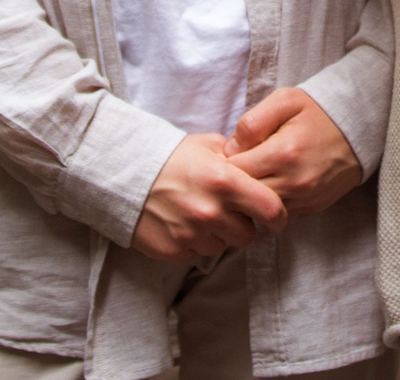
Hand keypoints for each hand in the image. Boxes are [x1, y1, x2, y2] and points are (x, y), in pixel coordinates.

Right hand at [131, 133, 287, 262]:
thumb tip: (257, 165)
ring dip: (217, 235)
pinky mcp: (175, 250)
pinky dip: (194, 242)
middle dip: (242, 225)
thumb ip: (236, 158)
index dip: (278, 216)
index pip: (270, 209)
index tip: (277, 218)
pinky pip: (197, 253)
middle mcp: (211, 211)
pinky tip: (181, 222)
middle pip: (248, 235)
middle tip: (227, 211)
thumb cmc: (167, 156)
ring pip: (223, 246)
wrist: (121, 173)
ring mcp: (192, 234)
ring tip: (198, 214)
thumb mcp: (205, 145)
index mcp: (225, 181)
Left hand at [226, 87, 362, 215]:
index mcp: (284, 153)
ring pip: (262, 208)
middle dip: (237, 182)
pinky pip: (281, 211)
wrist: (359, 127)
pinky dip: (273, 199)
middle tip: (238, 165)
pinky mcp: (313, 207)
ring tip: (257, 172)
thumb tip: (230, 150)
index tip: (229, 153)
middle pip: (246, 195)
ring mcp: (306, 199)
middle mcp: (295, 182)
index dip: (226, 163)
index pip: (235, 172)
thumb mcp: (284, 101)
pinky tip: (275, 180)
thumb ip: (252, 122)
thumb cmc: (317, 111)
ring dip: (254, 194)